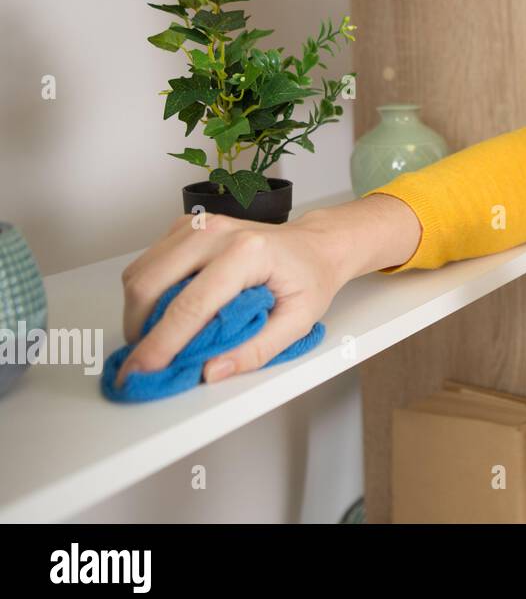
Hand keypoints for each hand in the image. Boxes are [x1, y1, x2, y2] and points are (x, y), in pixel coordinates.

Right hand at [116, 211, 346, 388]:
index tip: (141, 372)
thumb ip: (255, 350)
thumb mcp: (298, 321)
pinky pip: (147, 264)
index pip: (190, 305)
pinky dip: (147, 294)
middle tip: (145, 362)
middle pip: (149, 284)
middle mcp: (216, 232)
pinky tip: (167, 312)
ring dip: (137, 313)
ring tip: (157, 340)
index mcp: (247, 252)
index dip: (160, 344)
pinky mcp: (185, 228)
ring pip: (139, 273)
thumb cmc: (310, 277)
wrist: (315, 244)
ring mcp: (197, 226)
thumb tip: (210, 371)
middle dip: (138, 330)